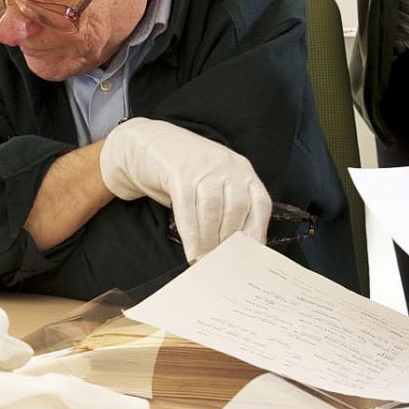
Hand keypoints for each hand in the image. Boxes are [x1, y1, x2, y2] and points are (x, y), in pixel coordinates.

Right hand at [99, 117, 270, 260]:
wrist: (148, 143)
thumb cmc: (186, 173)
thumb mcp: (215, 184)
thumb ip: (229, 209)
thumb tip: (238, 250)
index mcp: (242, 170)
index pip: (260, 204)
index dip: (257, 233)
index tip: (250, 258)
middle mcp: (227, 166)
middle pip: (236, 209)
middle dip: (229, 242)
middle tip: (223, 265)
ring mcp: (204, 166)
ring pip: (212, 210)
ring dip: (209, 241)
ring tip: (205, 261)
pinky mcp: (179, 172)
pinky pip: (187, 208)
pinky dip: (190, 234)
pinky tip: (191, 251)